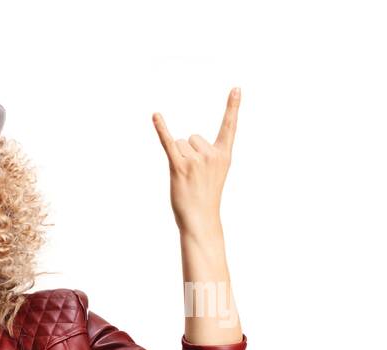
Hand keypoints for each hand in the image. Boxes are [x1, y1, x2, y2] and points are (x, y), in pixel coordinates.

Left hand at [152, 87, 239, 237]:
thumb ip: (206, 154)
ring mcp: (196, 160)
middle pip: (191, 138)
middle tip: (193, 176)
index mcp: (224, 154)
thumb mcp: (214, 173)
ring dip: (178, 159)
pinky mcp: (179, 167)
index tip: (236, 88)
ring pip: (179, 144)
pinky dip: (161, 129)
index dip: (232, 107)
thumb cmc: (205, 196)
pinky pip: (168, 143)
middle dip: (188, 153)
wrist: (200, 219)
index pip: (229, 126)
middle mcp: (211, 154)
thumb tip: (183, 141)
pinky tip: (155, 115)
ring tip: (185, 178)